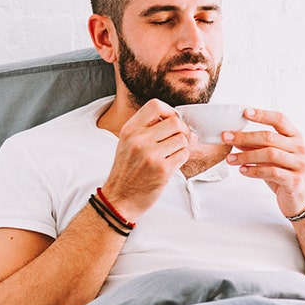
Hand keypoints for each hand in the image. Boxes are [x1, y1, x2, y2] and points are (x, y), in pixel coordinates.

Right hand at [100, 99, 191, 219]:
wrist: (120, 198)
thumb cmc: (127, 170)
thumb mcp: (128, 143)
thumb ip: (147, 128)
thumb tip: (178, 119)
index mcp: (129, 130)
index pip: (155, 105)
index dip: (169, 111)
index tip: (172, 121)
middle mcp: (139, 140)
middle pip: (175, 122)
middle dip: (182, 130)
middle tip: (179, 139)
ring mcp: (151, 155)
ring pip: (183, 138)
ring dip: (183, 146)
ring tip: (172, 154)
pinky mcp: (163, 169)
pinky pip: (184, 154)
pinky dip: (182, 157)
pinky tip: (172, 163)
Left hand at [223, 108, 304, 218]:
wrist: (301, 198)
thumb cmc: (285, 173)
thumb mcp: (272, 157)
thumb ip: (257, 146)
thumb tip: (235, 137)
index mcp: (295, 137)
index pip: (279, 120)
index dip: (262, 115)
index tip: (244, 112)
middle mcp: (299, 148)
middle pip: (270, 137)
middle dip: (245, 137)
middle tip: (226, 137)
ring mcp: (299, 164)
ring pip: (270, 154)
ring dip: (246, 156)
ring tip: (230, 159)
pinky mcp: (295, 180)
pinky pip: (272, 172)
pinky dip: (254, 170)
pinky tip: (243, 170)